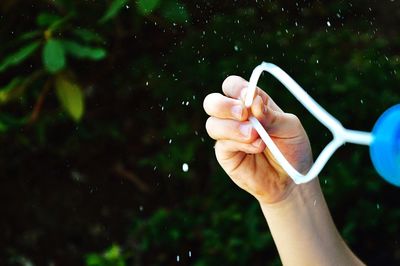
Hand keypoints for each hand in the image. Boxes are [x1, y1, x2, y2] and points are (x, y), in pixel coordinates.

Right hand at [203, 76, 312, 202]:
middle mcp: (235, 117)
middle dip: (224, 105)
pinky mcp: (225, 154)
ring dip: (233, 127)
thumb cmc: (292, 149)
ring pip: (212, 123)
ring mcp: (227, 136)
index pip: (232, 86)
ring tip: (255, 136)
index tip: (249, 96)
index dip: (236, 88)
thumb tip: (254, 102)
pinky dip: (239, 143)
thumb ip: (271, 114)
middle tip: (243, 114)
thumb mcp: (290, 127)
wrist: (291, 180)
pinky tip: (256, 148)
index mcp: (251, 103)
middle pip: (212, 102)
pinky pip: (222, 143)